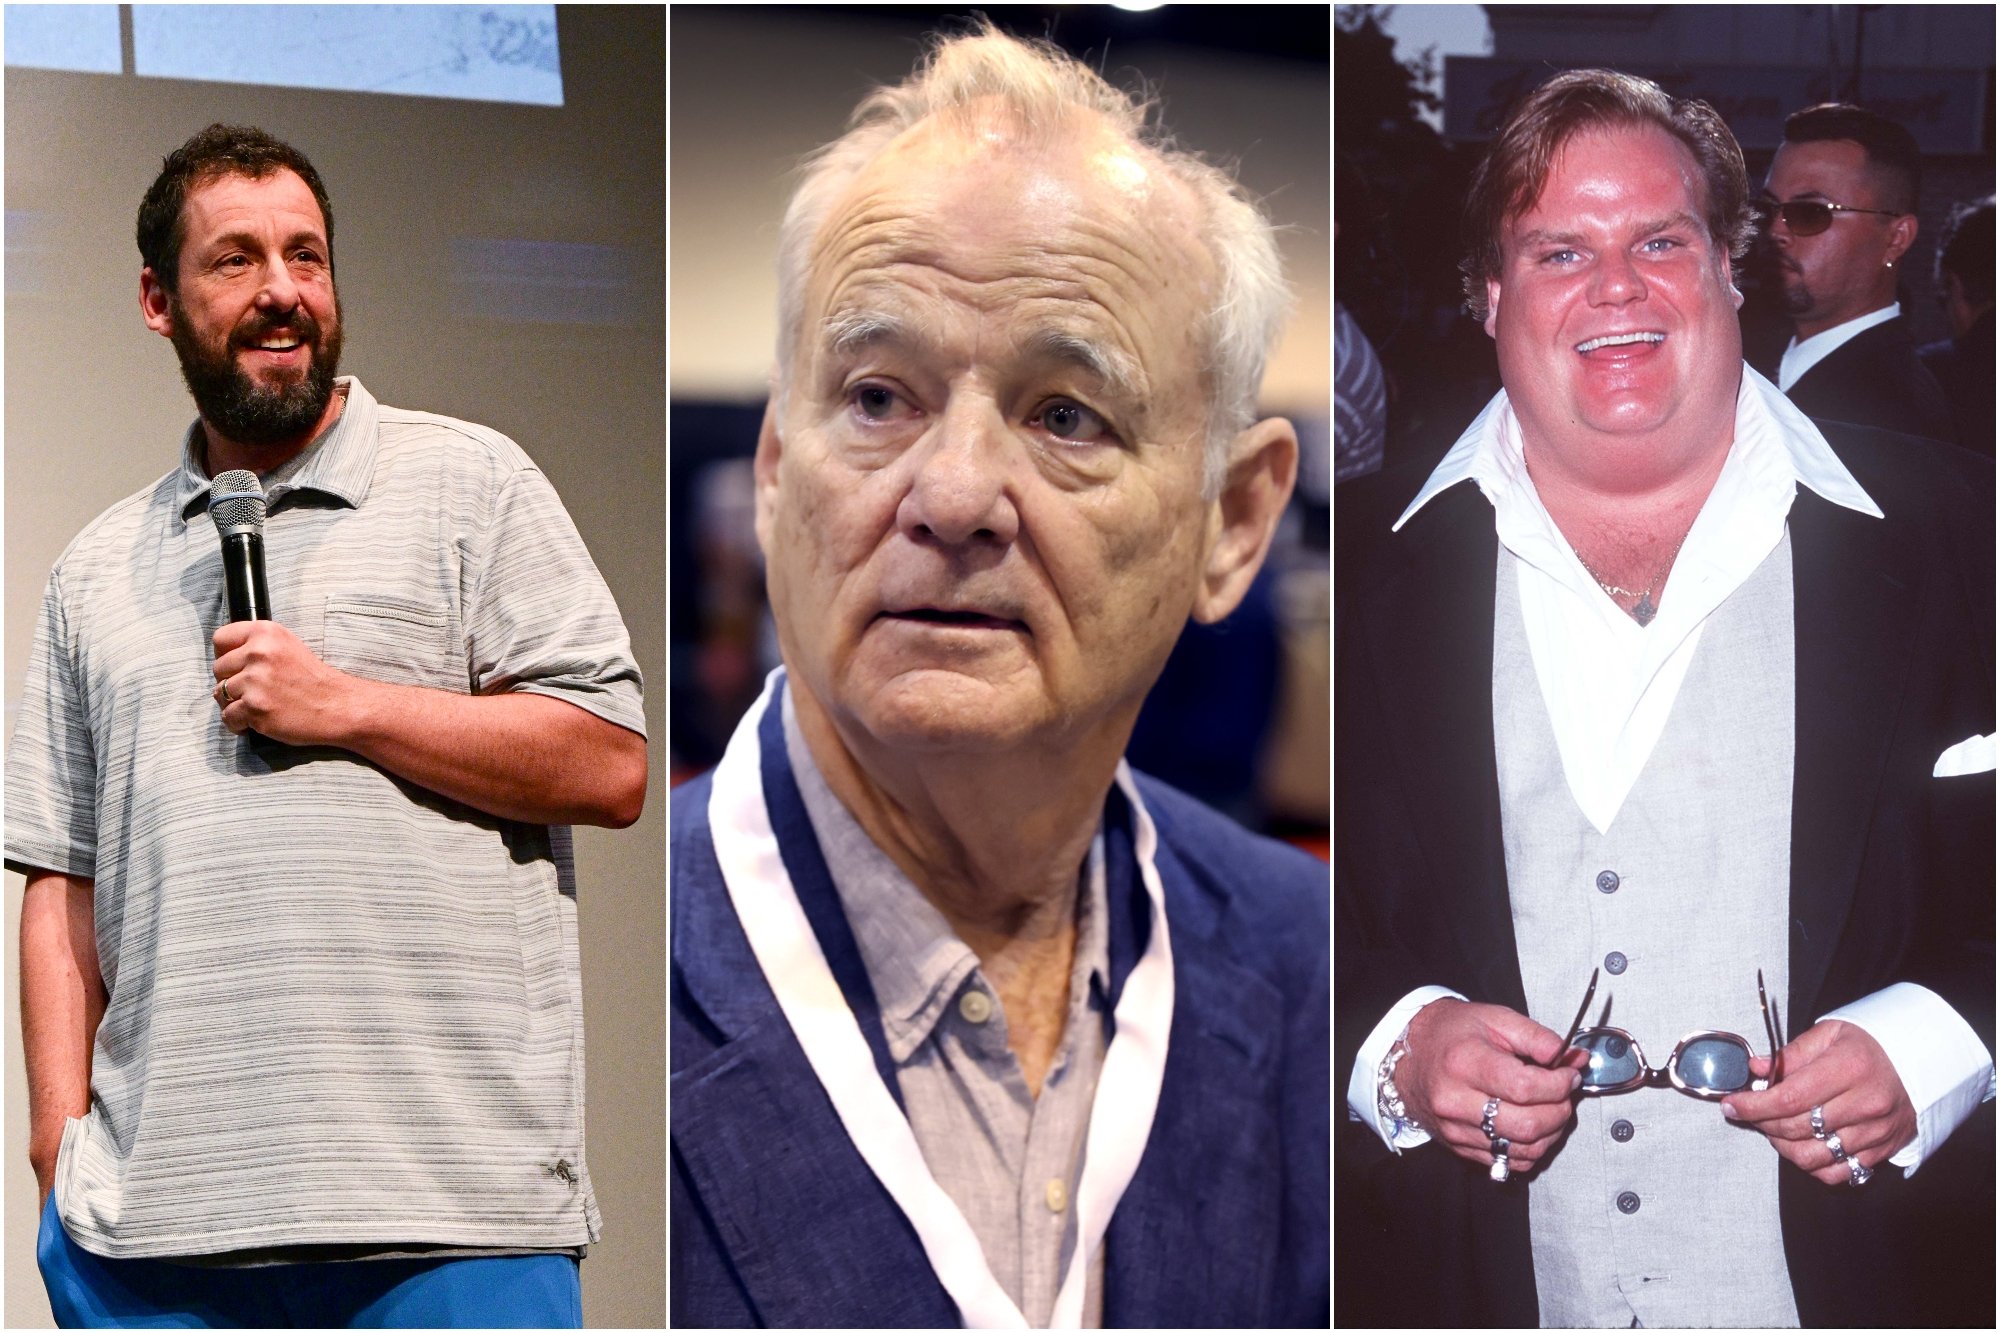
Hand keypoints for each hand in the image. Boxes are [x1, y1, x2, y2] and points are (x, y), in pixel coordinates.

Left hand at [212, 620, 355, 745]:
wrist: (339, 706)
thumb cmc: (313, 679)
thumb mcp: (288, 646)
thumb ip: (258, 645)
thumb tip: (226, 658)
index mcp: (266, 632)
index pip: (220, 639)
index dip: (224, 655)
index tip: (235, 666)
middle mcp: (258, 653)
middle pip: (218, 668)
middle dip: (230, 682)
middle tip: (252, 691)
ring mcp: (256, 681)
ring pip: (220, 694)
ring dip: (234, 704)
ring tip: (257, 706)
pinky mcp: (255, 707)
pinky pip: (228, 717)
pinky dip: (238, 723)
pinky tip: (256, 721)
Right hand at [1397, 997, 1588, 1174]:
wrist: (1409, 1054)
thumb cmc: (1450, 1033)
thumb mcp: (1495, 1019)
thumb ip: (1537, 1038)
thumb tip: (1574, 1059)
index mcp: (1464, 1062)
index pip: (1525, 1088)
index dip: (1559, 1085)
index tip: (1569, 1075)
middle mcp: (1456, 1101)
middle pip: (1527, 1125)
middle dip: (1559, 1111)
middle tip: (1564, 1094)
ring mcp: (1456, 1129)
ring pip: (1522, 1150)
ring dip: (1550, 1133)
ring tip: (1551, 1109)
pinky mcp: (1458, 1147)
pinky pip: (1508, 1162)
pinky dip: (1531, 1149)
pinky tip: (1533, 1127)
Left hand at [1721, 1019, 1916, 1184]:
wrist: (1923, 1059)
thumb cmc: (1871, 1043)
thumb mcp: (1830, 1034)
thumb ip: (1790, 1054)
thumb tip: (1754, 1069)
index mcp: (1849, 1069)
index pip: (1789, 1098)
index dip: (1753, 1106)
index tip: (1731, 1105)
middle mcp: (1865, 1104)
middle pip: (1797, 1129)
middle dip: (1762, 1123)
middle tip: (1749, 1112)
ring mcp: (1876, 1132)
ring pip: (1813, 1157)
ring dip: (1782, 1146)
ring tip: (1774, 1129)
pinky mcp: (1883, 1150)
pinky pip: (1839, 1173)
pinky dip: (1812, 1165)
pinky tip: (1802, 1145)